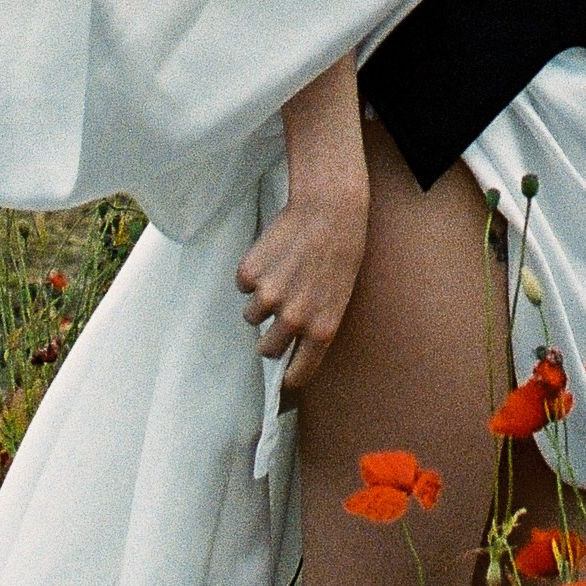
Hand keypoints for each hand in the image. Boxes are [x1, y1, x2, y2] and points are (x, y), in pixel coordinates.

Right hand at [236, 173, 369, 394]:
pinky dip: (253, 273)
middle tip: (279, 313)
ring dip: (261, 300)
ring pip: (252, 316)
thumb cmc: (341, 251)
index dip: (289, 376)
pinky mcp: (250, 273)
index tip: (284, 375)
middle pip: (267, 350)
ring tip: (282, 272)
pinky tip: (273, 254)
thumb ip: (316, 326)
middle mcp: (294, 319)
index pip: (297, 374)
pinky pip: (243, 285)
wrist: (329, 208)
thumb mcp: (339, 297)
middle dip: (270, 337)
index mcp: (322, 329)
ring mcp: (269, 296)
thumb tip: (292, 349)